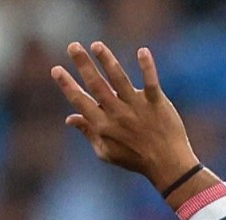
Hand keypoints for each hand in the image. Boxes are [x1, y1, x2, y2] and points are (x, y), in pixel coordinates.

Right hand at [51, 42, 196, 188]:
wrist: (169, 166)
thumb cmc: (135, 159)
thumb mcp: (106, 152)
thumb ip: (88, 132)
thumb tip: (69, 118)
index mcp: (103, 125)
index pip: (80, 101)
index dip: (67, 85)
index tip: (56, 69)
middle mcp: (118, 114)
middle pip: (97, 85)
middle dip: (83, 65)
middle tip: (73, 46)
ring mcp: (137, 108)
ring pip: (119, 80)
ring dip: (107, 61)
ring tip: (97, 46)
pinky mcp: (157, 104)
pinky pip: (151, 83)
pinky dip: (147, 67)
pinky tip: (142, 51)